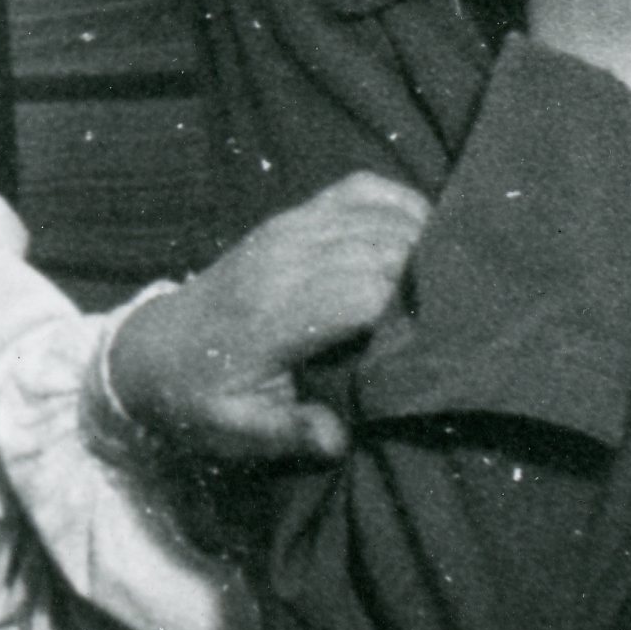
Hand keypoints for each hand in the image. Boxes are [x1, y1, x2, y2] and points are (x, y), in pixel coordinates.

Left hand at [96, 174, 432, 461]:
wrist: (154, 352)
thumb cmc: (201, 397)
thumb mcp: (233, 431)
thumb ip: (287, 433)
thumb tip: (336, 440)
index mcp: (274, 314)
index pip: (365, 293)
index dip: (415, 309)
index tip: (455, 334)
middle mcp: (284, 260)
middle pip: (383, 250)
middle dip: (433, 275)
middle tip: (476, 306)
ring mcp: (288, 230)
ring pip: (378, 216)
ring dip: (425, 239)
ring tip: (462, 275)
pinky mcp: (291, 217)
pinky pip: (358, 190)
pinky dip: (399, 202)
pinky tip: (425, 232)